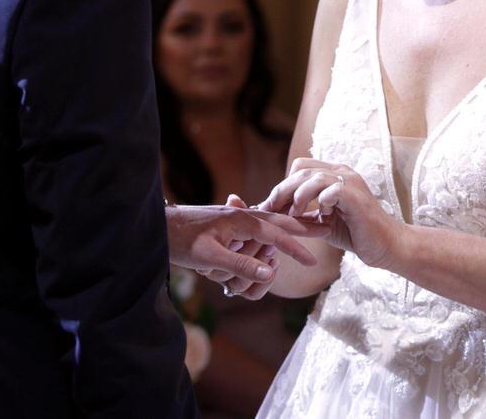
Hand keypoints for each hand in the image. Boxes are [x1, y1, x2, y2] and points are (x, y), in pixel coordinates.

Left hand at [165, 201, 324, 298]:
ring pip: (270, 220)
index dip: (296, 248)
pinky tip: (275, 230)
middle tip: (326, 224)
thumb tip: (271, 271)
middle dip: (303, 225)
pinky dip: (272, 226)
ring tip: (309, 225)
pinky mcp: (228, 221)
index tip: (314, 260)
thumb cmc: (180, 241)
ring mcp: (235, 216)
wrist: (159, 225)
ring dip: (289, 224)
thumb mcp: (209, 257)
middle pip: (281, 220)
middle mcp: (242, 215)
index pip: (277, 235)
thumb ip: (241, 264)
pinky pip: (257, 224)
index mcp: (242, 221)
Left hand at [258, 159, 401, 269]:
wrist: (385, 246)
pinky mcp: (357, 197)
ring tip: (294, 215)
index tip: (270, 206)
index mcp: (334, 174)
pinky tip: (321, 216)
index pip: (300, 167)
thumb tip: (272, 213)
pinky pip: (332, 191)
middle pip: (302, 170)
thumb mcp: (320, 221)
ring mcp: (351, 182)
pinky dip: (321, 202)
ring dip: (298, 197)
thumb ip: (302, 213)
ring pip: (313, 177)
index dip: (283, 185)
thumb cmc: (353, 233)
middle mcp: (342, 172)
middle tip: (272, 211)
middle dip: (282, 191)